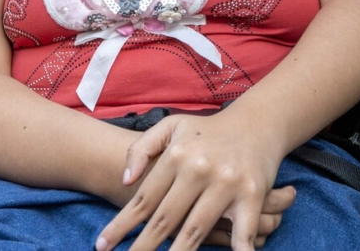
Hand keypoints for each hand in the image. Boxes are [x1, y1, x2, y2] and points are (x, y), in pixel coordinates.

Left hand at [96, 114, 291, 250]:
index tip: (102, 245)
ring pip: (194, 231)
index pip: (144, 199)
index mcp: (177, 156)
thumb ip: (142, 148)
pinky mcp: (251, 195)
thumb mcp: (171, 126)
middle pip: (164, 220)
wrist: (257, 123)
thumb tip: (125, 179)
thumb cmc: (208, 131)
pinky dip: (236, 249)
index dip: (121, 225)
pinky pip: (241, 232)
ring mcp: (226, 184)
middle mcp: (199, 170)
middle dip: (142, 247)